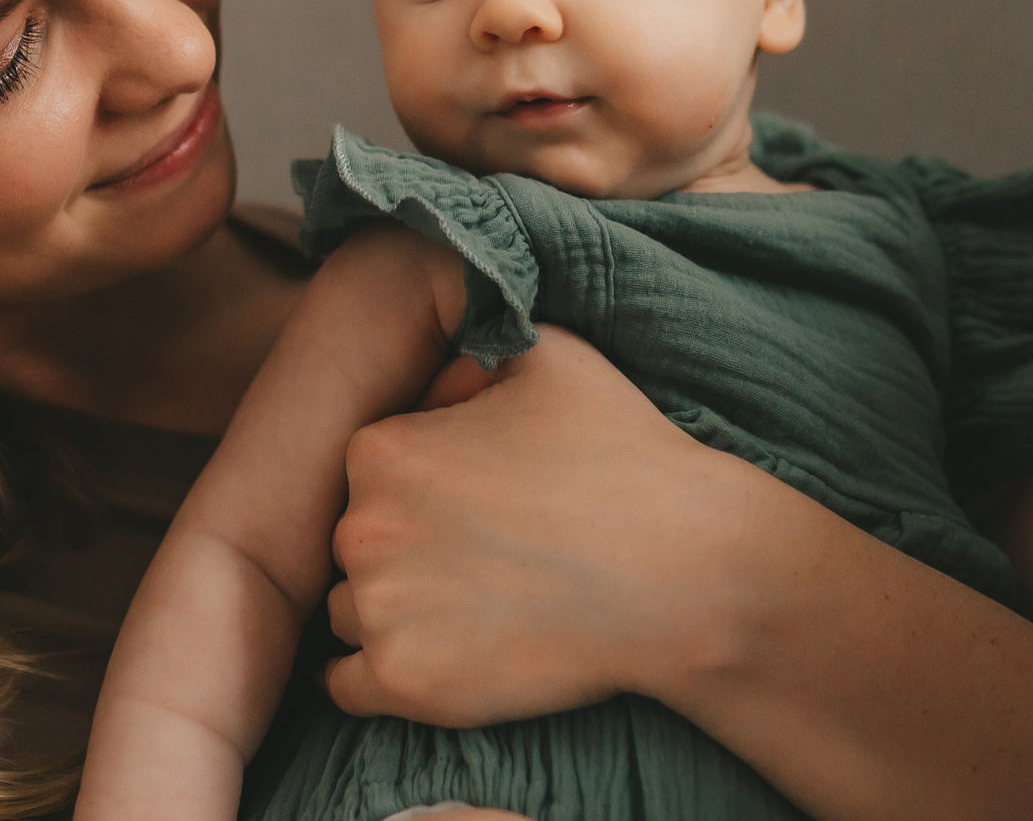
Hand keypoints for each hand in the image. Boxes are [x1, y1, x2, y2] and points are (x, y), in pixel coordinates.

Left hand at [322, 328, 746, 727]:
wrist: (684, 571)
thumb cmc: (622, 455)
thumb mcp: (546, 354)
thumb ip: (471, 344)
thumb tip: (438, 364)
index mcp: (379, 449)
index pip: (367, 475)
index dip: (421, 485)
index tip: (477, 500)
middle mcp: (361, 528)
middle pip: (355, 543)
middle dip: (405, 547)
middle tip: (484, 555)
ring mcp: (382, 611)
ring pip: (351, 612)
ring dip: (393, 611)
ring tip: (475, 606)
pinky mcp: (408, 685)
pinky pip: (348, 687)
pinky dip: (384, 674)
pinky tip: (440, 656)